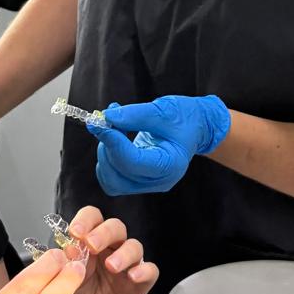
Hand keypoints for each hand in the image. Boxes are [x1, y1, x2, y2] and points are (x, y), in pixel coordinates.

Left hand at [65, 207, 158, 293]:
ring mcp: (126, 266)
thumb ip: (61, 265)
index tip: (76, 232)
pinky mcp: (139, 285)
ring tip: (111, 266)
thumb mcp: (56, 284)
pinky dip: (144, 270)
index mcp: (86, 243)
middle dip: (104, 233)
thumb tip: (67, 249)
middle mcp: (108, 250)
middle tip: (92, 245)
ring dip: (124, 252)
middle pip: (115, 227)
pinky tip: (133, 276)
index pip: (92, 219)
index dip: (86, 220)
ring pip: (135, 246)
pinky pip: (151, 271)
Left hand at [89, 94, 229, 196]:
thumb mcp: (164, 109)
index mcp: (170, 165)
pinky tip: (114, 141)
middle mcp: (159, 181)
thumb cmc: (185, 117)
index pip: (132, 161)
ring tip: (114, 129)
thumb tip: (107, 116)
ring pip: (111, 180)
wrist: (195, 126)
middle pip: (119, 173)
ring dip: (105, 153)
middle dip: (107, 147)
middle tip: (108, 121)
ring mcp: (148, 184)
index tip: (98, 122)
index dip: (112, 141)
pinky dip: (106, 160)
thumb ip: (135, 114)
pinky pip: (112, 178)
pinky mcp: (139, 181)